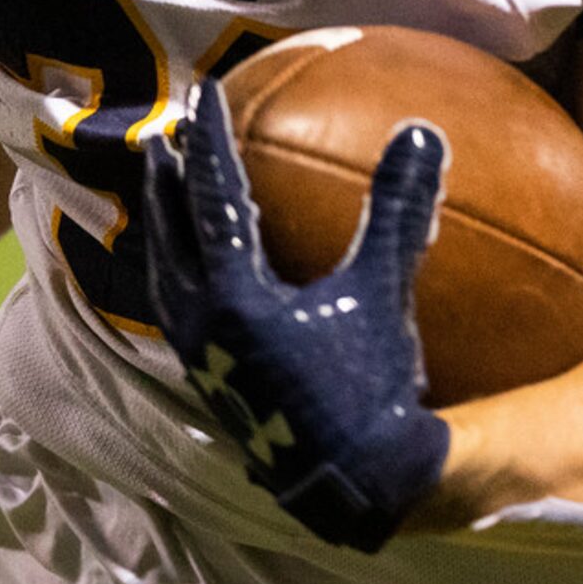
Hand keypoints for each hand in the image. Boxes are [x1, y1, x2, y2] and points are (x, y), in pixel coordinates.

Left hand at [143, 81, 449, 552]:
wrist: (354, 486)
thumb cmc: (368, 390)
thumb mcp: (382, 294)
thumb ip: (396, 212)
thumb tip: (422, 133)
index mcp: (231, 294)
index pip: (211, 197)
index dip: (209, 141)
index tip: (203, 97)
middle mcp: (201, 323)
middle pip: (168, 236)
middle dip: (163, 184)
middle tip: (161, 140)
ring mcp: (202, 360)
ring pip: (166, 278)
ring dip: (164, 232)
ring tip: (166, 203)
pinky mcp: (214, 386)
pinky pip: (183, 314)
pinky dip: (185, 279)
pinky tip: (207, 281)